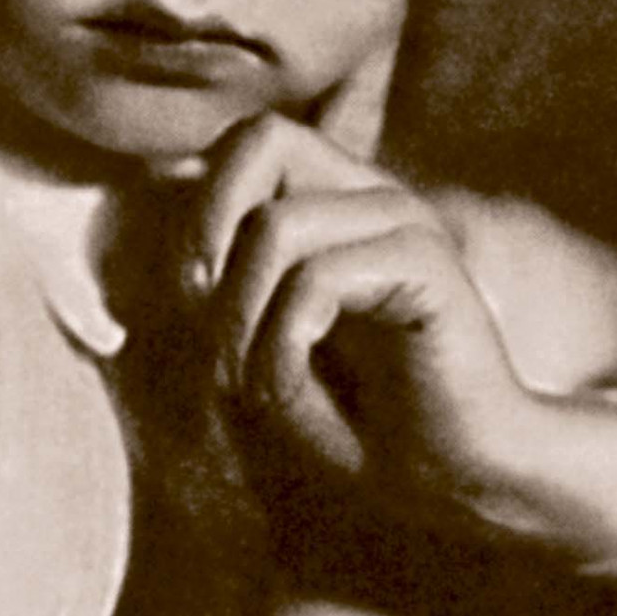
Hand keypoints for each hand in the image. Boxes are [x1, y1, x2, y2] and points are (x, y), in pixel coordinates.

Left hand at [185, 112, 616, 558]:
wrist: (457, 477)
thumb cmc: (358, 418)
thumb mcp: (262, 343)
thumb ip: (218, 272)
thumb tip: (160, 182)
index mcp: (336, 202)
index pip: (248, 139)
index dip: (198, 204)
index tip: (193, 295)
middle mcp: (369, 195)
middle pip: (262, 137)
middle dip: (208, 229)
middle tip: (208, 321)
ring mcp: (402, 221)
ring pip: (275, 226)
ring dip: (238, 320)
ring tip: (250, 387)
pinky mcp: (427, 262)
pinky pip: (317, 280)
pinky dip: (281, 347)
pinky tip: (290, 394)